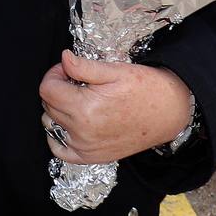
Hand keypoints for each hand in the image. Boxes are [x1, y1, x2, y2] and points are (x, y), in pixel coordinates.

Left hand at [39, 50, 192, 164]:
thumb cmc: (145, 88)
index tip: (68, 70)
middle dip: (59, 88)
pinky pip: (60, 150)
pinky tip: (69, 123)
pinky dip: (58, 136)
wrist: (169, 111)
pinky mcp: (92, 157)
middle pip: (48, 105)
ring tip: (79, 100)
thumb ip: (83, 67)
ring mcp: (86, 148)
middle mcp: (82, 132)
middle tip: (78, 82)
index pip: (47, 89)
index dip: (55, 74)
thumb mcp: (113, 70)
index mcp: (85, 109)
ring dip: (58, 109)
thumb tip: (63, 59)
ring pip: (51, 124)